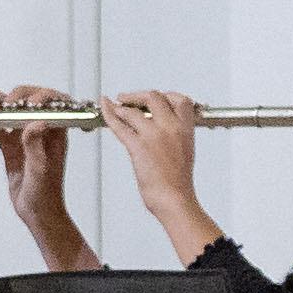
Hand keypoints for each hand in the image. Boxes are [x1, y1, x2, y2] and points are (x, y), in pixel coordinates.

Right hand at [0, 85, 76, 224]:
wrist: (36, 212)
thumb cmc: (45, 194)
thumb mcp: (41, 170)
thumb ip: (36, 146)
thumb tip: (35, 123)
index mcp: (56, 132)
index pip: (53, 103)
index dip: (40, 96)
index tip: (24, 103)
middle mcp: (42, 130)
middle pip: (30, 102)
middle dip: (16, 96)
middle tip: (3, 102)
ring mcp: (25, 137)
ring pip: (11, 112)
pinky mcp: (11, 146)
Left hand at [97, 88, 204, 212]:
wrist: (174, 198)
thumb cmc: (177, 181)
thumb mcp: (184, 151)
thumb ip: (175, 135)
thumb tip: (162, 126)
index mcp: (186, 129)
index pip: (179, 100)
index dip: (165, 95)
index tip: (153, 98)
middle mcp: (171, 128)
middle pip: (154, 97)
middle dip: (137, 95)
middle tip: (126, 98)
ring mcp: (154, 135)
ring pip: (133, 110)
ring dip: (121, 107)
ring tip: (115, 108)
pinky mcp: (138, 146)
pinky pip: (120, 126)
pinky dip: (110, 115)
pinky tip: (106, 109)